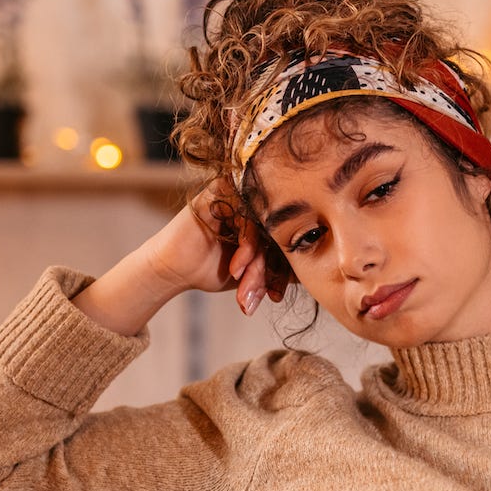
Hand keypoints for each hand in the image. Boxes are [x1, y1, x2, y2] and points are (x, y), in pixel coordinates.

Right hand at [181, 179, 290, 315]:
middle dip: (269, 271)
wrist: (175, 270)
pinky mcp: (220, 193)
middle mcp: (255, 202)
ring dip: (257, 262)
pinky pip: (244, 216)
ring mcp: (239, 195)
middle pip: (278, 233)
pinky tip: (237, 268)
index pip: (289, 239)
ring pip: (263, 227)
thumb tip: (315, 275)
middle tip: (263, 296)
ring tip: (246, 286)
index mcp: (268, 217)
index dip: (285, 270)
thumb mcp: (257, 274)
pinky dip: (245, 246)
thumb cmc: (217, 270)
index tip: (276, 297)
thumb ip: (282, 270)